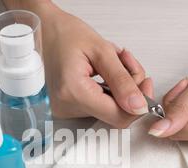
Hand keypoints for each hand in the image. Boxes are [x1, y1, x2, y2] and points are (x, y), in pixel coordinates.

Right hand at [36, 3, 152, 127]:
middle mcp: (66, 107)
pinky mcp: (67, 108)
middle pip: (115, 113)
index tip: (145, 85)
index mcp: (73, 92)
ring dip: (118, 88)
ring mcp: (65, 110)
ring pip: (108, 109)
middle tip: (128, 63)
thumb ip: (122, 80)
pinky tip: (103, 73)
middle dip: (129, 91)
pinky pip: (97, 106)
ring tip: (112, 62)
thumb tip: (139, 105)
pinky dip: (107, 90)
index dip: (139, 104)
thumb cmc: (63, 33)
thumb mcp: (101, 50)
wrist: (41, 30)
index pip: (118, 116)